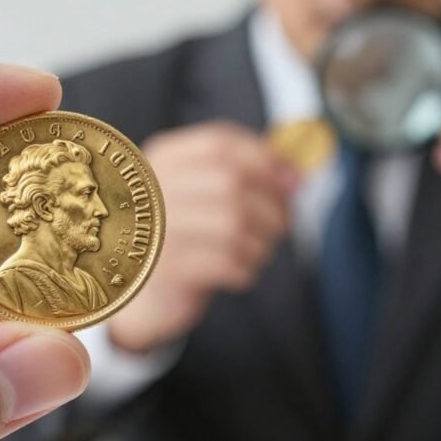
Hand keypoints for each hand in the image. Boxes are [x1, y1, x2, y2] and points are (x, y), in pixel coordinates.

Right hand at [107, 122, 297, 352]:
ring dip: (261, 242)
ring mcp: (155, 229)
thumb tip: (296, 175)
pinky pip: (225, 262)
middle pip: (230, 182)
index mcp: (161, 162)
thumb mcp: (209, 200)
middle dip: (271, 205)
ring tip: (257, 252)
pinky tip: (240, 272)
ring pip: (232, 223)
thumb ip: (250, 179)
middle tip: (281, 225)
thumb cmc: (186, 241)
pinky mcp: (163, 268)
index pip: (219, 143)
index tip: (291, 179)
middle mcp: (152, 190)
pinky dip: (245, 268)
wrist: (144, 297)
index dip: (265, 158)